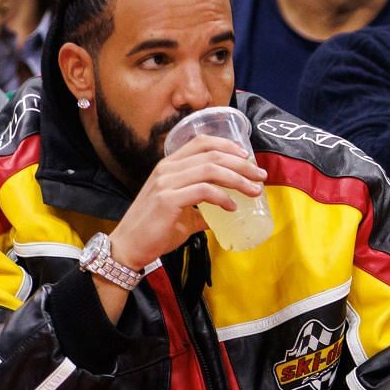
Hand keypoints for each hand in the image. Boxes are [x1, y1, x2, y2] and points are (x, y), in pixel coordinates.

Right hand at [102, 133, 267, 272]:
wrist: (129, 246)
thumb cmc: (154, 230)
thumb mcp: (181, 213)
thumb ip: (202, 209)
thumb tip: (225, 213)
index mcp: (169, 165)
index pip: (202, 142)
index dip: (228, 145)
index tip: (247, 157)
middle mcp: (167, 168)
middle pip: (212, 154)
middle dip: (241, 163)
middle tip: (260, 175)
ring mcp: (166, 182)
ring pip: (210, 169)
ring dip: (237, 179)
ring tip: (254, 191)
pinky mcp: (168, 199)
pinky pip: (203, 191)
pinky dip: (222, 197)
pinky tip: (233, 206)